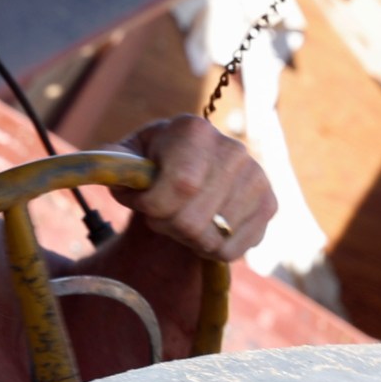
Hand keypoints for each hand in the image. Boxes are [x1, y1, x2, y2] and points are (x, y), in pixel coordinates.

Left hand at [115, 116, 275, 260]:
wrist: (190, 164)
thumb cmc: (152, 162)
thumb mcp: (126, 156)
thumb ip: (111, 163)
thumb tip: (112, 174)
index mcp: (194, 131)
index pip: (182, 186)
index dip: (152, 205)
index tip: (138, 201)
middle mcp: (233, 150)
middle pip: (193, 220)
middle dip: (164, 225)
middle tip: (157, 212)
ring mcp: (256, 178)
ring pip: (211, 239)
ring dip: (185, 237)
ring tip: (179, 216)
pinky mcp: (269, 205)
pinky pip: (231, 250)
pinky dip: (207, 249)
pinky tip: (201, 227)